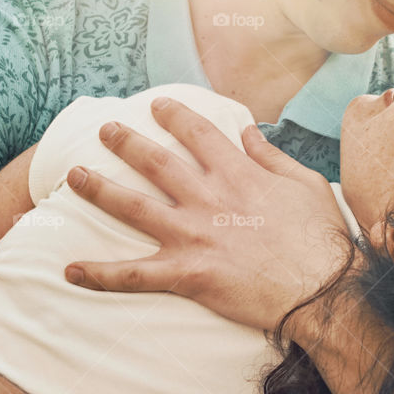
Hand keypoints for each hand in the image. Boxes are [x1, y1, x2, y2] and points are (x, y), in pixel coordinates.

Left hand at [63, 97, 351, 330]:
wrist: (323, 289)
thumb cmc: (322, 239)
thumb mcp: (305, 184)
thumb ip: (272, 156)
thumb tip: (249, 130)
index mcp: (238, 174)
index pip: (197, 133)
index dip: (174, 116)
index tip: (157, 105)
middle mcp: (208, 198)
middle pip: (156, 161)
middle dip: (126, 142)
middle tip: (105, 129)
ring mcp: (194, 235)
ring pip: (134, 207)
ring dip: (100, 190)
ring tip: (75, 175)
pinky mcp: (188, 273)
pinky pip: (135, 274)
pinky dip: (100, 274)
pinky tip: (70, 270)